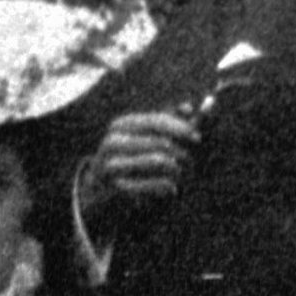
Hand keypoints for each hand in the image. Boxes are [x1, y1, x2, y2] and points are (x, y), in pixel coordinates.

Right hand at [79, 110, 201, 215]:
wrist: (98, 184)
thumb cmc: (128, 156)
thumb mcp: (144, 135)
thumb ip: (167, 121)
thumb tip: (190, 107)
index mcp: (122, 124)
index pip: (157, 121)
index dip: (180, 128)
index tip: (197, 137)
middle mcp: (114, 140)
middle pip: (160, 141)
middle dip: (180, 151)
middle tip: (191, 162)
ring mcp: (111, 163)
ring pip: (157, 160)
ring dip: (175, 168)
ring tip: (180, 174)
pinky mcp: (114, 185)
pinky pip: (149, 184)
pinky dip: (164, 185)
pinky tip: (171, 189)